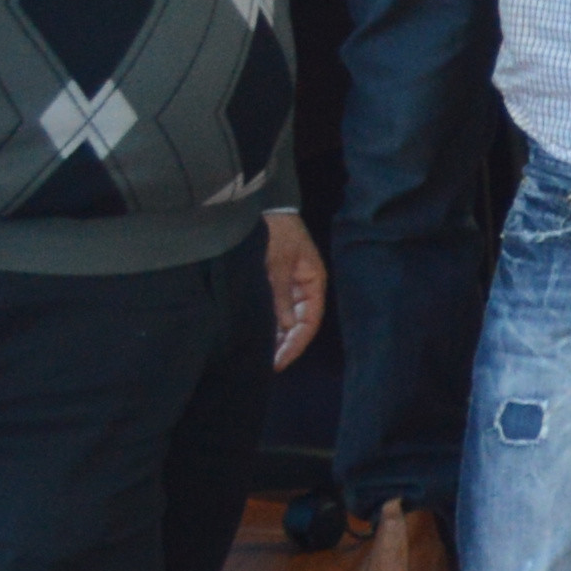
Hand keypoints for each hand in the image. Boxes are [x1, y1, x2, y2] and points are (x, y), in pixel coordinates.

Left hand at [263, 211, 328, 367]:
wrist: (262, 206)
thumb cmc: (276, 232)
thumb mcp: (277, 262)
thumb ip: (280, 294)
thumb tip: (286, 327)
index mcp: (313, 282)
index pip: (309, 321)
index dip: (295, 343)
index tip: (278, 362)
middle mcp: (304, 288)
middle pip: (298, 324)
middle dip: (284, 344)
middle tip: (265, 365)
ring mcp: (289, 286)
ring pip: (285, 319)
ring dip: (275, 336)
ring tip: (259, 355)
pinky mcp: (274, 282)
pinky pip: (274, 309)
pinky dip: (267, 323)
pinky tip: (256, 336)